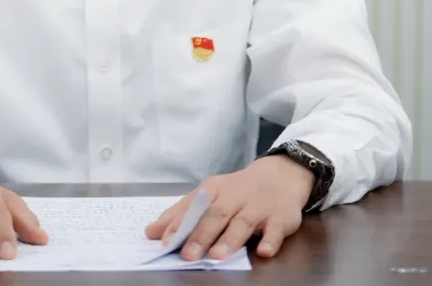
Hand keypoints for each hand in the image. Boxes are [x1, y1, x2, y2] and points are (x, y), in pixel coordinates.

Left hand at [145, 155, 313, 259]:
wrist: (281, 175)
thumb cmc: (238, 190)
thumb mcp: (209, 195)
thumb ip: (181, 214)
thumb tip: (150, 232)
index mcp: (214, 190)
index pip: (193, 206)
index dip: (179, 224)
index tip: (165, 241)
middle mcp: (235, 197)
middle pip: (216, 215)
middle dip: (202, 235)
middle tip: (188, 255)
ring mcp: (258, 207)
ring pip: (242, 223)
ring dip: (230, 239)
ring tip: (217, 255)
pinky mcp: (280, 217)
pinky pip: (275, 230)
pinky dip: (270, 240)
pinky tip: (263, 252)